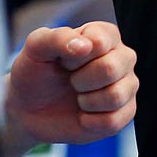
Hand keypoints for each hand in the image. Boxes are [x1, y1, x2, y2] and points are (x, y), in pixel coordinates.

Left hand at [3, 22, 138, 147]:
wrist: (29, 108)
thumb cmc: (36, 73)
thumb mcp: (36, 48)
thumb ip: (57, 38)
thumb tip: (85, 46)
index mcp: (105, 34)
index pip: (100, 43)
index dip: (74, 57)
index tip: (63, 61)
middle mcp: (122, 57)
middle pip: (111, 69)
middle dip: (80, 80)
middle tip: (70, 81)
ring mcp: (126, 86)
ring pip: (115, 96)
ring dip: (86, 102)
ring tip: (78, 97)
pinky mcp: (125, 113)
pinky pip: (113, 121)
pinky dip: (89, 122)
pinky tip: (83, 114)